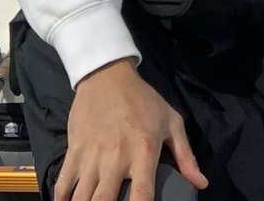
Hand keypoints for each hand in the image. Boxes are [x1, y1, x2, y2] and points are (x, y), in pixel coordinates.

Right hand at [54, 59, 207, 200]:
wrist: (107, 75)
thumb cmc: (143, 100)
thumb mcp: (171, 121)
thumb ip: (186, 155)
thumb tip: (201, 183)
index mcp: (143, 152)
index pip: (142, 197)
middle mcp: (116, 158)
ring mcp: (91, 155)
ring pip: (81, 198)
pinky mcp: (73, 150)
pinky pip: (62, 184)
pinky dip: (62, 199)